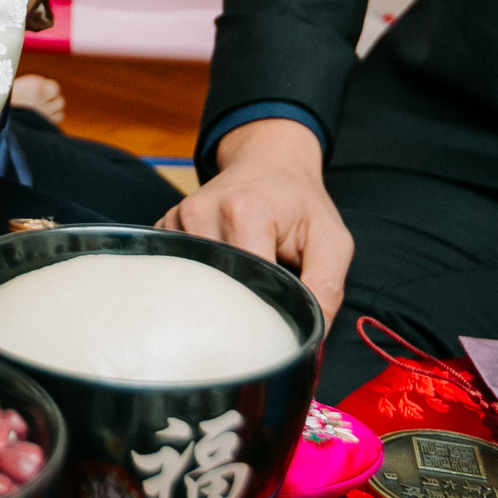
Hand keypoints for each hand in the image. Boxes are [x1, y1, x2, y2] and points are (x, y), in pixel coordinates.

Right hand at [158, 117, 352, 321]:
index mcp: (246, 211)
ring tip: (241, 283)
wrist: (268, 161)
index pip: (247, 283)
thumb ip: (327, 288)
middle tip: (260, 307)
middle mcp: (204, 212)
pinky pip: (177, 269)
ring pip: (194, 282)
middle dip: (239, 305)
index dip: (263, 310)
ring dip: (218, 291)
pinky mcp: (166, 225)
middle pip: (216, 286)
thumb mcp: (331, 240)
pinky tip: (218, 271)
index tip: (276, 321)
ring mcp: (179, 217)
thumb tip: (312, 336)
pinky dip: (198, 279)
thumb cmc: (300, 203)